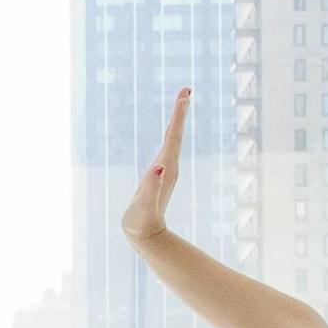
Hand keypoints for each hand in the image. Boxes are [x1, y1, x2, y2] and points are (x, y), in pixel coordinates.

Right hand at [117, 89, 192, 244]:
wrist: (146, 237)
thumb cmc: (141, 222)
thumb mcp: (145, 206)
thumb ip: (151, 188)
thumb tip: (159, 168)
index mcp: (166, 169)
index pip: (173, 137)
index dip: (178, 116)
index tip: (185, 95)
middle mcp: (169, 166)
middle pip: (175, 134)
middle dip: (180, 112)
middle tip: (186, 90)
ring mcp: (165, 170)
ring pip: (172, 139)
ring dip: (177, 120)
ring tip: (182, 101)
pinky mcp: (160, 175)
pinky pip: (166, 148)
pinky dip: (169, 133)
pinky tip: (169, 130)